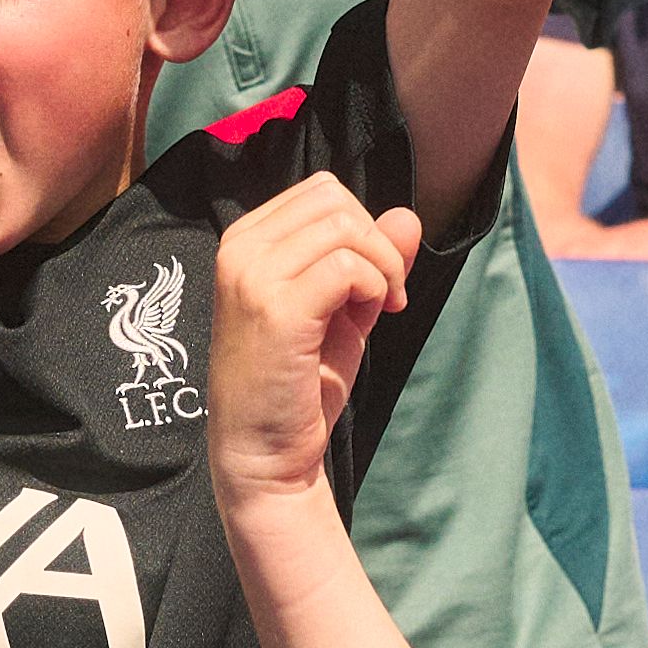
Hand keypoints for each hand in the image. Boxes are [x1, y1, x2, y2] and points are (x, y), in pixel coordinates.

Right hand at [211, 179, 421, 509]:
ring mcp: (251, 277)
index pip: (321, 192)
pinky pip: (346, 266)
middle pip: (334, 200)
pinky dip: (374, 286)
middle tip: (387, 296)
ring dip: (382, 266)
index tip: (376, 279)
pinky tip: (373, 318)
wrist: (264, 455)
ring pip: (345, 228)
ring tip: (382, 308)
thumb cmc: (298, 385)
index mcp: (244, 241)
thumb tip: (408, 214)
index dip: (364, 227)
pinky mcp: (274, 310)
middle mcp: (239, 249)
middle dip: (377, 242)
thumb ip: (371, 260)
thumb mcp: (342, 310)